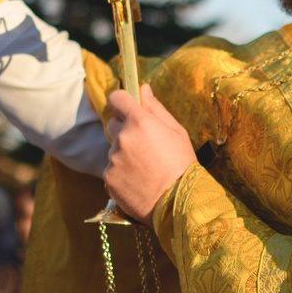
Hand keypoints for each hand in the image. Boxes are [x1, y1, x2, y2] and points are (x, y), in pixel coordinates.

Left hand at [104, 87, 195, 222]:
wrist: (178, 204)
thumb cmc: (182, 165)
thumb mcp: (176, 132)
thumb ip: (156, 108)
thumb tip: (143, 88)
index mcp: (139, 121)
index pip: (116, 98)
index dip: (121, 102)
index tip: (127, 108)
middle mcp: (122, 138)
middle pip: (113, 125)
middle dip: (125, 131)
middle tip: (145, 146)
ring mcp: (113, 159)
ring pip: (114, 150)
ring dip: (124, 155)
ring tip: (146, 170)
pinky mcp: (108, 179)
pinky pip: (112, 170)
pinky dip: (121, 174)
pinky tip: (139, 182)